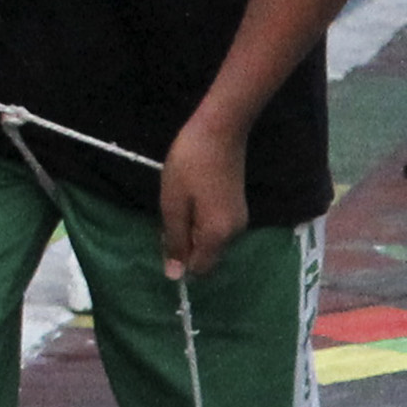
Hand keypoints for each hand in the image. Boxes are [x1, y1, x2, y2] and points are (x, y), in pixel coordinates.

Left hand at [158, 113, 250, 279]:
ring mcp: (239, 220)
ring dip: (194, 233)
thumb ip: (174, 241)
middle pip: (207, 257)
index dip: (179, 259)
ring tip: (181, 204)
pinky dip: (203, 223)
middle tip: (172, 215)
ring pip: (212, 243)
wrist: (220, 130)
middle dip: (187, 245)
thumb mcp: (173, 203)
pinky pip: (218, 229)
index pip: (198, 268)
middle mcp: (234, 234)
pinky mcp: (238, 208)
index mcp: (217, 235)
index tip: (166, 233)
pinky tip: (193, 200)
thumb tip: (175, 276)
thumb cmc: (190, 164)